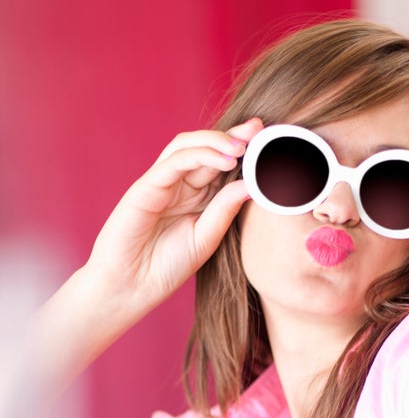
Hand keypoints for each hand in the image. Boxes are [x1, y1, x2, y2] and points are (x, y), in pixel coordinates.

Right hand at [83, 117, 262, 322]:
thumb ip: (225, 210)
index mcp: (197, 196)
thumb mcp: (206, 238)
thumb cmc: (166, 266)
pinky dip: (199, 156)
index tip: (268, 141)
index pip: (219, 164)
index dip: (242, 151)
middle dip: (233, 137)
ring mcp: (162, 183)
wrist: (131, 287)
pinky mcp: (145, 187)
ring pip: (187, 146)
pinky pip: (173, 162)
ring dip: (216, 141)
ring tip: (243, 146)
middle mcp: (180, 185)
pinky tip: (224, 159)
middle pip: (205, 148)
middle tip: (259, 131)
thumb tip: (252, 185)